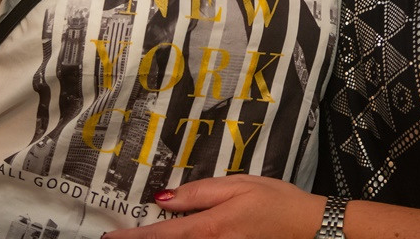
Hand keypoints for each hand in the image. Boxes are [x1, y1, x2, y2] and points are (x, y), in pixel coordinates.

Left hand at [103, 175, 324, 238]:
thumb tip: (164, 198)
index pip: (161, 235)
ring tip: (144, 235)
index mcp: (210, 228)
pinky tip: (178, 236)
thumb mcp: (237, 185)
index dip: (132, 238)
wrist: (309, 227)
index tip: (110, 238)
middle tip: (120, 238)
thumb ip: (198, 194)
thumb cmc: (276, 201)